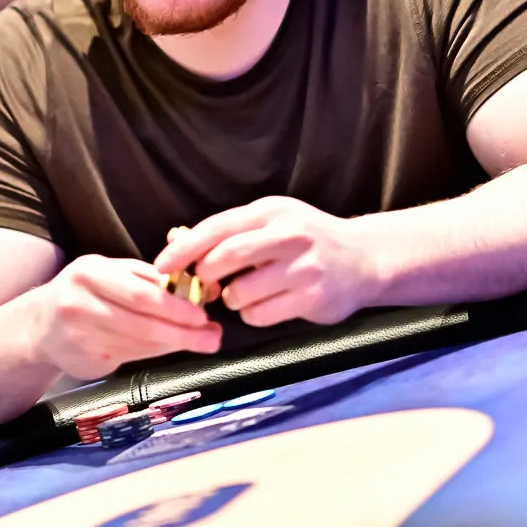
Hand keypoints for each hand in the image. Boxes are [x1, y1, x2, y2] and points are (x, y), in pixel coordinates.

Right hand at [27, 254, 220, 380]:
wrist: (38, 325)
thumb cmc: (86, 294)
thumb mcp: (111, 274)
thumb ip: (149, 280)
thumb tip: (199, 290)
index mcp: (90, 272)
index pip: (140, 292)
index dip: (175, 306)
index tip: (203, 314)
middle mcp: (79, 302)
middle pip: (140, 321)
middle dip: (182, 331)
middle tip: (211, 336)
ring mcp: (77, 335)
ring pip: (137, 342)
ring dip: (174, 344)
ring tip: (202, 343)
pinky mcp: (81, 360)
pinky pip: (127, 357)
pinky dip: (154, 353)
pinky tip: (171, 348)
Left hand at [154, 197, 380, 327]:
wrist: (364, 259)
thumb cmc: (307, 240)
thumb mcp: (272, 222)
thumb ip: (230, 231)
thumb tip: (175, 240)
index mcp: (271, 211)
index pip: (217, 228)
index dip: (184, 249)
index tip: (161, 267)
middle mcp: (288, 234)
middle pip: (225, 258)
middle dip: (207, 277)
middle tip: (208, 284)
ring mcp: (303, 267)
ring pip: (240, 293)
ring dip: (233, 299)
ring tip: (247, 293)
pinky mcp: (312, 297)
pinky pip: (260, 315)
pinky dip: (253, 315)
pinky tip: (267, 305)